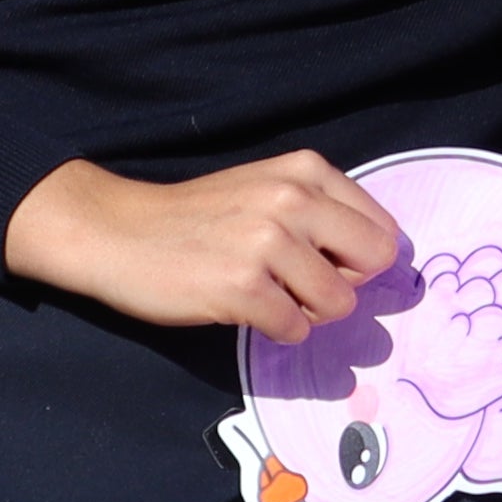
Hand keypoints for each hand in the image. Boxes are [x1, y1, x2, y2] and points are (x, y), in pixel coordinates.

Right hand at [3, 151, 401, 336]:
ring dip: (307, 312)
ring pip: (339, 304)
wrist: (119, 232)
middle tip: (298, 284)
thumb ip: (320, 211)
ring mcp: (267, 243)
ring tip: (266, 295)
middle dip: (344, 285)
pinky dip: (276, 330)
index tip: (324, 262)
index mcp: (305, 171)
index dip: (359, 258)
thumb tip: (380, 261)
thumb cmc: (196, 218)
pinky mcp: (243, 288)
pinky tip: (244, 309)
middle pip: (373, 265)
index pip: (382, 230)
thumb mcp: (265, 189)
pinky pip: (296, 329)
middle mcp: (292, 200)